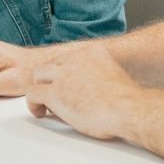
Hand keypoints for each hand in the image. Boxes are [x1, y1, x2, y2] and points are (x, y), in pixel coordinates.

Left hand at [25, 44, 141, 140]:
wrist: (130, 110)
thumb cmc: (128, 101)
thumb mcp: (113, 75)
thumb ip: (98, 74)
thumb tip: (89, 88)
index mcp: (91, 52)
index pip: (68, 58)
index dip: (63, 73)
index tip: (64, 84)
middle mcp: (74, 59)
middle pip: (51, 65)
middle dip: (49, 79)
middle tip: (51, 93)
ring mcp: (63, 75)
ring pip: (38, 75)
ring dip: (39, 88)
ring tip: (43, 103)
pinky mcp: (54, 92)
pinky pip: (33, 93)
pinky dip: (33, 103)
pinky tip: (40, 112)